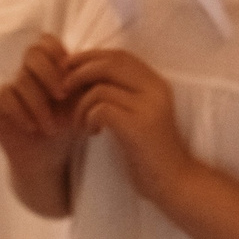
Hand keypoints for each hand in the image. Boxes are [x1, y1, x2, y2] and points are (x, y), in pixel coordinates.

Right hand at [0, 34, 82, 174]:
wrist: (47, 158)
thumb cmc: (67, 127)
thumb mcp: (81, 104)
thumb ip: (86, 83)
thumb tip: (96, 68)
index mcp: (47, 65)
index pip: (47, 41)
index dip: (58, 53)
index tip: (72, 77)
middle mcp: (25, 70)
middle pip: (32, 52)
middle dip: (49, 74)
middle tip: (63, 96)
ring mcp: (9, 85)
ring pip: (21, 78)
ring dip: (40, 105)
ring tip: (52, 128)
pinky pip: (5, 96)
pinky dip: (21, 112)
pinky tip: (33, 128)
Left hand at [63, 48, 189, 203]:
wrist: (174, 182)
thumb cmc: (149, 151)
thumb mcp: (138, 114)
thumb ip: (120, 93)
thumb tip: (82, 74)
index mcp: (156, 83)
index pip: (119, 55)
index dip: (90, 56)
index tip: (69, 68)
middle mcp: (155, 90)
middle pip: (109, 64)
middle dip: (79, 72)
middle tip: (63, 89)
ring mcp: (149, 107)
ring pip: (100, 89)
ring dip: (80, 104)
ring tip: (80, 122)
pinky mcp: (139, 127)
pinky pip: (101, 109)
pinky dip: (88, 118)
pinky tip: (92, 132)